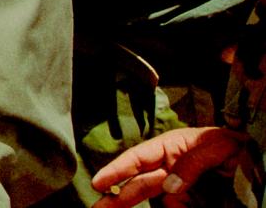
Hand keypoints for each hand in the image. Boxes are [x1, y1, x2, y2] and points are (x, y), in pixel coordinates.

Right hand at [91, 126, 249, 206]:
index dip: (116, 170)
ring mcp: (179, 185)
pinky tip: (187, 205)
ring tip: (188, 202)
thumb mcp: (217, 146)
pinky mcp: (190, 200)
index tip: (98, 183)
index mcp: (170, 147)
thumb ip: (191, 163)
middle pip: (138, 184)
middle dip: (117, 197)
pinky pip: (176, 207)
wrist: (256, 159)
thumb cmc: (236, 145)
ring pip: (160, 200)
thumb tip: (168, 186)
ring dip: (163, 205)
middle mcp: (169, 167)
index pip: (138, 158)